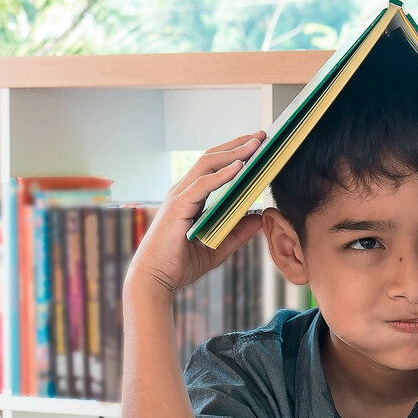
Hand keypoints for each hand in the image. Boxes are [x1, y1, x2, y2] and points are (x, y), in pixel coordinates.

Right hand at [125, 131, 266, 303]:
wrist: (155, 281)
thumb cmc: (180, 265)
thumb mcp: (218, 248)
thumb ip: (238, 233)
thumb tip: (259, 218)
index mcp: (191, 198)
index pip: (214, 167)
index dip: (235, 153)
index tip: (258, 145)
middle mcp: (183, 192)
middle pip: (211, 158)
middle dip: (237, 144)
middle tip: (261, 136)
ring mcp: (178, 198)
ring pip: (207, 165)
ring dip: (233, 153)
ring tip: (256, 145)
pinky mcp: (177, 208)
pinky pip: (202, 185)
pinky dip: (221, 174)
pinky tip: (239, 167)